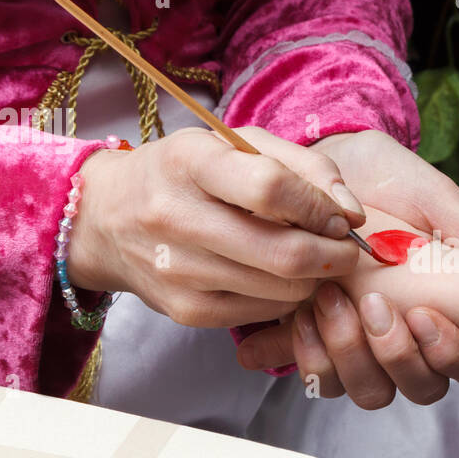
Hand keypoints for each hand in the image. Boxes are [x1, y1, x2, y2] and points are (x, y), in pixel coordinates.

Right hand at [68, 126, 366, 326]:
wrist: (107, 218)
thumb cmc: (187, 174)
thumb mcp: (237, 145)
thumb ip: (304, 166)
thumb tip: (351, 213)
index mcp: (191, 162)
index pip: (271, 189)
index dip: (320, 207)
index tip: (341, 216)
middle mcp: (177, 217)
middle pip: (283, 252)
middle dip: (333, 255)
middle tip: (346, 249)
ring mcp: (178, 270)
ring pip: (281, 289)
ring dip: (314, 279)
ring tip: (313, 260)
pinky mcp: (185, 310)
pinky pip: (263, 312)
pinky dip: (287, 299)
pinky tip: (281, 279)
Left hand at [237, 131, 458, 406]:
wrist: (324, 163)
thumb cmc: (388, 180)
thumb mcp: (433, 200)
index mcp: (452, 313)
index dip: (451, 354)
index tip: (423, 314)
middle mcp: (412, 341)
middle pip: (423, 388)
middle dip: (397, 355)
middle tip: (374, 303)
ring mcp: (366, 348)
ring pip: (371, 392)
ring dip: (350, 354)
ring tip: (330, 300)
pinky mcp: (321, 344)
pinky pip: (321, 380)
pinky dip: (309, 354)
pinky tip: (302, 313)